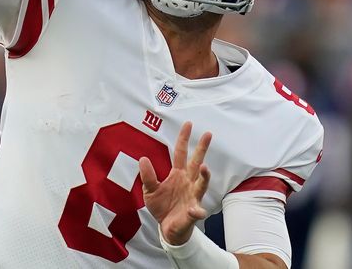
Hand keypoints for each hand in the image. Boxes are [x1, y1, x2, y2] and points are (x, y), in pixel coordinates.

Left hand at [139, 122, 212, 245]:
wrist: (168, 228)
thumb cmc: (161, 206)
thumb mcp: (149, 190)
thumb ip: (148, 176)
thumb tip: (143, 159)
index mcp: (177, 174)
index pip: (181, 153)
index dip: (184, 139)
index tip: (189, 124)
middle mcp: (188, 182)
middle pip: (196, 162)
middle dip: (202, 149)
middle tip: (208, 134)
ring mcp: (192, 197)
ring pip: (201, 184)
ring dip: (204, 176)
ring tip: (204, 167)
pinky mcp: (193, 213)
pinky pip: (196, 212)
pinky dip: (196, 212)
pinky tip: (195, 211)